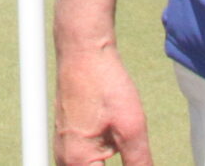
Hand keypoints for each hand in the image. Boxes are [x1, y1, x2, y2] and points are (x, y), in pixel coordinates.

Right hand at [55, 39, 152, 165]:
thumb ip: (140, 164)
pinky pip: (83, 165)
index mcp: (77, 163)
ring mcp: (64, 151)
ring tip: (129, 153)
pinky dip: (100, 165)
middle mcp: (64, 161)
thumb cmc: (103, 83)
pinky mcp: (69, 142)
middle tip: (137, 157)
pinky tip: (116, 154)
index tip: (140, 163)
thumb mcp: (132, 128)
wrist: (83, 50)